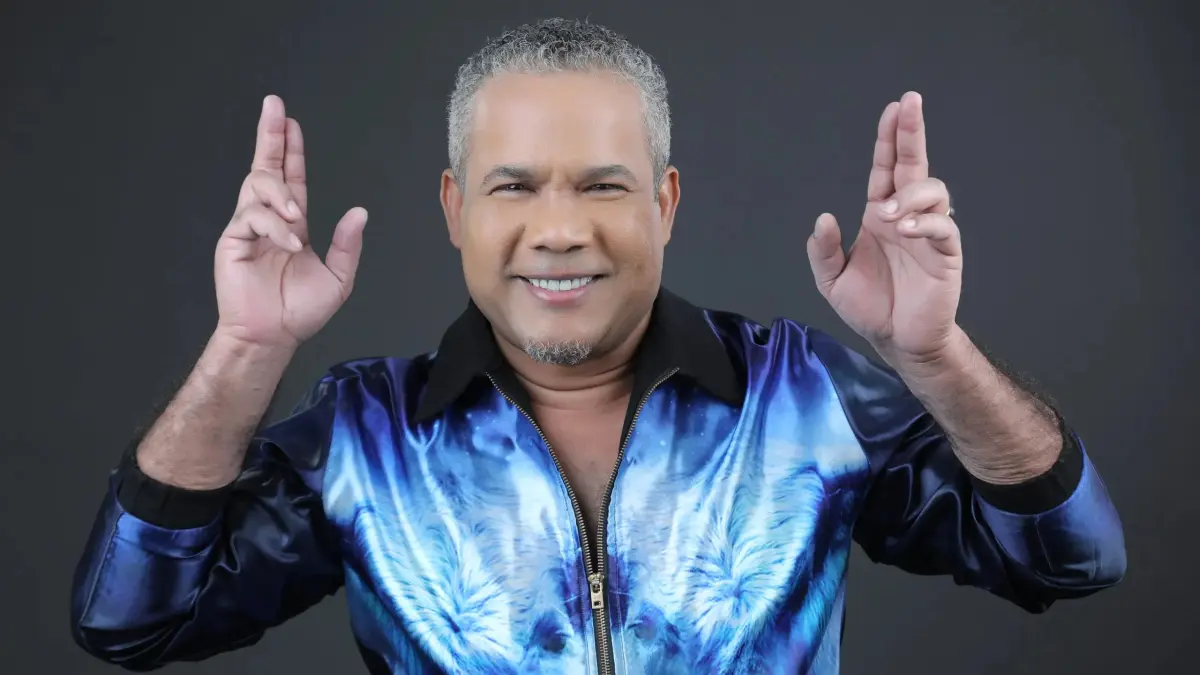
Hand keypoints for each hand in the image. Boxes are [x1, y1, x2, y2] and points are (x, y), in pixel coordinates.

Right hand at [214, 95, 367, 349]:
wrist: (274, 336)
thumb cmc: (299, 311)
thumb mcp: (338, 278)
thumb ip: (347, 245)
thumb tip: (359, 212)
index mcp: (292, 223)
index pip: (291, 178)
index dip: (291, 150)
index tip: (290, 121)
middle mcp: (269, 219)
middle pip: (266, 167)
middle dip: (270, 136)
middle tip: (274, 107)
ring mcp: (249, 228)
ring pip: (258, 187)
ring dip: (280, 193)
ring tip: (296, 213)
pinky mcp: (233, 241)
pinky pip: (252, 217)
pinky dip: (274, 226)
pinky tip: (290, 243)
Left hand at [806, 91, 962, 361]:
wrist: (896, 341)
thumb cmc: (870, 306)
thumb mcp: (832, 280)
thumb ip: (824, 250)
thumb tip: (824, 218)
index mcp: (879, 215)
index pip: (886, 168)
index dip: (889, 140)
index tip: (893, 109)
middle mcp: (906, 216)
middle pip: (914, 165)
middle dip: (912, 133)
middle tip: (910, 105)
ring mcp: (928, 233)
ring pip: (933, 192)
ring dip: (910, 192)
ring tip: (887, 213)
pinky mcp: (946, 255)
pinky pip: (944, 228)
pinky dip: (925, 223)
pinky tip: (904, 228)